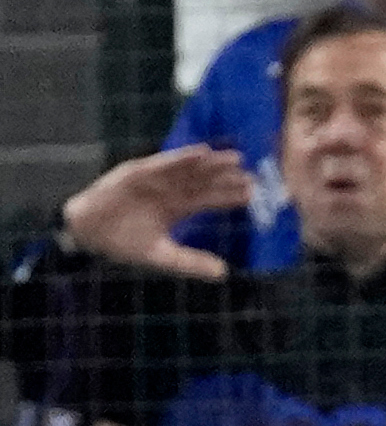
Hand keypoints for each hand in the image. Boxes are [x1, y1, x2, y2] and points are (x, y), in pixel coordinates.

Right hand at [59, 145, 248, 279]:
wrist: (89, 234)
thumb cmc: (124, 243)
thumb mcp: (163, 256)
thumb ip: (191, 262)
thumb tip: (224, 273)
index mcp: (178, 208)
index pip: (210, 200)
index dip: (230, 196)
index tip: (254, 194)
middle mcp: (170, 191)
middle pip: (204, 182)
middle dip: (227, 177)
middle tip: (255, 174)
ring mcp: (155, 180)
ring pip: (188, 169)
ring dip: (211, 163)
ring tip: (235, 159)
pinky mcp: (137, 173)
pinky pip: (163, 163)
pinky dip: (181, 157)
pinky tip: (200, 153)